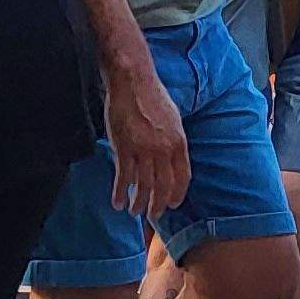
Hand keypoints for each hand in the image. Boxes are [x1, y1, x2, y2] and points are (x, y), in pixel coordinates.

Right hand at [105, 72, 189, 215]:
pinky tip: (117, 202)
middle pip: (163, 186)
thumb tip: (169, 160)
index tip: (172, 204)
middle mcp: (164, 150)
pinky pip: (123, 177)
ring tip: (133, 211)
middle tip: (153, 215)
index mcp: (179, 143)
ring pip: (143, 186)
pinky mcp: (124, 148)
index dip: (177, 194)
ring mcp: (144, 150)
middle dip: (158, 205)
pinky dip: (119, 192)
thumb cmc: (152, 97)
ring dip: (138, 203)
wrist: (133, 83)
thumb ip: (173, 142)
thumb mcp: (173, 120)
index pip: (182, 177)